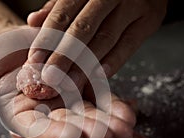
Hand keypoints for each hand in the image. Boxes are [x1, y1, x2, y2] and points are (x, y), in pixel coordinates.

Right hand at [0, 26, 135, 137]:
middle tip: (113, 134)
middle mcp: (44, 113)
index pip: (36, 131)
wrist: (5, 42)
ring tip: (127, 124)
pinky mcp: (76, 84)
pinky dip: (110, 102)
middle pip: (68, 125)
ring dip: (108, 120)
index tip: (72, 135)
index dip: (54, 133)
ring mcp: (63, 99)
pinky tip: (127, 109)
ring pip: (87, 113)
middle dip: (90, 130)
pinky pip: (95, 95)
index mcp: (20, 117)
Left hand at [26, 0, 167, 85]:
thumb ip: (57, 8)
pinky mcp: (150, 19)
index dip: (47, 39)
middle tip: (50, 77)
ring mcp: (133, 5)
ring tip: (70, 83)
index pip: (62, 14)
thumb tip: (33, 21)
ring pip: (105, 39)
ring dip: (85, 65)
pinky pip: (129, 44)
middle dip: (63, 56)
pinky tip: (98, 76)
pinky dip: (113, 62)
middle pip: (83, 29)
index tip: (34, 60)